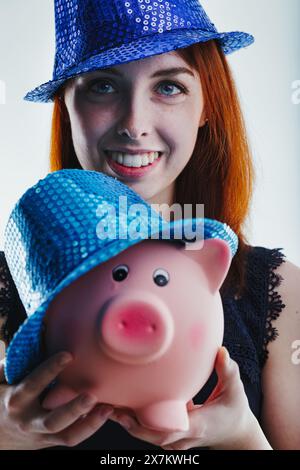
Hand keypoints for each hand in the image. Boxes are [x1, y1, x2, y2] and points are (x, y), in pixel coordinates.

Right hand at [0, 352, 112, 449]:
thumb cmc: (1, 397)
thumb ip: (10, 365)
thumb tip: (28, 341)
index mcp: (16, 401)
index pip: (33, 384)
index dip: (50, 370)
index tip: (68, 355)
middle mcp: (29, 421)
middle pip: (53, 420)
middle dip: (73, 409)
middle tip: (92, 395)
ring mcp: (40, 434)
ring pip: (67, 435)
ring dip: (89, 424)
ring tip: (108, 408)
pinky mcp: (50, 441)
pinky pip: (71, 438)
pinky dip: (89, 427)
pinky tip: (104, 413)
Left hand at [110, 347, 270, 449]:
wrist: (236, 434)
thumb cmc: (235, 410)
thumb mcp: (235, 390)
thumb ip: (228, 371)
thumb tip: (221, 352)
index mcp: (198, 425)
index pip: (170, 429)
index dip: (148, 423)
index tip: (129, 413)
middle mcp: (184, 436)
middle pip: (151, 435)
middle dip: (129, 423)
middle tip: (108, 406)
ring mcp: (177, 439)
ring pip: (147, 436)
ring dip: (127, 423)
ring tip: (106, 405)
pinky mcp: (173, 437)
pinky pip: (150, 432)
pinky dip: (135, 423)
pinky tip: (119, 407)